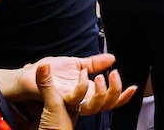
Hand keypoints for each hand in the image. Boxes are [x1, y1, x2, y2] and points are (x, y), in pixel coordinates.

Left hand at [17, 54, 136, 116]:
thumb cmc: (51, 72)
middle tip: (115, 74)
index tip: (134, 87)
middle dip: (114, 92)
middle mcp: (81, 100)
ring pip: (91, 106)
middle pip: (104, 105)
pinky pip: (74, 97)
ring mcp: (70, 101)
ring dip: (99, 91)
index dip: (122, 97)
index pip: (109, 100)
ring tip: (99, 75)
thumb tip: (112, 58)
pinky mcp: (58, 100)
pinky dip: (81, 85)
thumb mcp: (77, 64)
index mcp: (87, 93)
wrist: (30, 75)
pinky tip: (82, 72)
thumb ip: (94, 63)